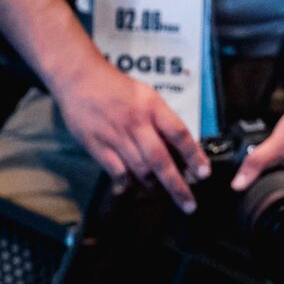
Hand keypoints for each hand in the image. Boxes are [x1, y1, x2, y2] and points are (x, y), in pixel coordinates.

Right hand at [47, 56, 209, 213]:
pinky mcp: (97, 145)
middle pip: (160, 159)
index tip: (204, 173)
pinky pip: (118, 172)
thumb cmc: (117, 88)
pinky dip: (128, 182)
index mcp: (151, 106)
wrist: (79, 77)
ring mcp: (115, 135)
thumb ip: (161, 121)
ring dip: (152, 183)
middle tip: (189, 206)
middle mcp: (135, 122)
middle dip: (177, 186)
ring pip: (140, 170)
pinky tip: (132, 182)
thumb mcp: (146, 96)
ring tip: (156, 186)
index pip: (179, 134)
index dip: (194, 155)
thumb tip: (180, 151)